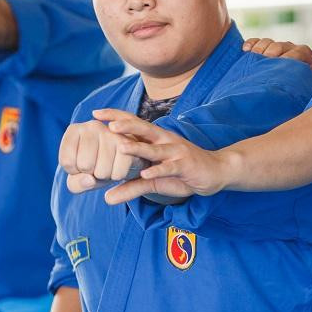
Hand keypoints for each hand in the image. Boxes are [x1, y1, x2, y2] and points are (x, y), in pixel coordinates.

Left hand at [58, 119, 144, 193]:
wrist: (120, 157)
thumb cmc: (94, 166)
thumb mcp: (78, 177)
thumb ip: (76, 183)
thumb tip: (91, 180)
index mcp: (74, 130)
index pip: (67, 161)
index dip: (74, 171)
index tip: (79, 164)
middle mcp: (92, 125)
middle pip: (85, 165)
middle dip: (90, 173)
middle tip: (96, 165)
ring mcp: (112, 133)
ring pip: (102, 171)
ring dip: (104, 176)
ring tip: (106, 164)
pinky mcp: (128, 143)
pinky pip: (118, 173)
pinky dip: (117, 176)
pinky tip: (117, 165)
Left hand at [93, 109, 231, 203]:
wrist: (217, 171)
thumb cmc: (183, 173)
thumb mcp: (154, 181)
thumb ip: (130, 188)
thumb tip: (106, 198)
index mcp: (155, 139)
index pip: (133, 123)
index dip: (115, 116)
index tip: (94, 113)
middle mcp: (164, 140)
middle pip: (142, 129)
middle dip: (124, 125)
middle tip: (106, 123)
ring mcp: (175, 152)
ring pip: (154, 148)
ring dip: (137, 148)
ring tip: (120, 146)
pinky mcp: (185, 166)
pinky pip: (169, 168)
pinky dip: (158, 170)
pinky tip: (146, 172)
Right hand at [242, 38, 311, 84]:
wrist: (298, 88)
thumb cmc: (308, 88)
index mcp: (305, 56)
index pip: (299, 51)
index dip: (289, 57)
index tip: (280, 64)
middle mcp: (291, 49)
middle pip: (281, 45)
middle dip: (272, 51)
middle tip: (265, 59)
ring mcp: (276, 49)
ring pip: (268, 42)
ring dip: (260, 48)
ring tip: (253, 56)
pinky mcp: (264, 51)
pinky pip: (256, 42)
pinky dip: (251, 44)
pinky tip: (245, 50)